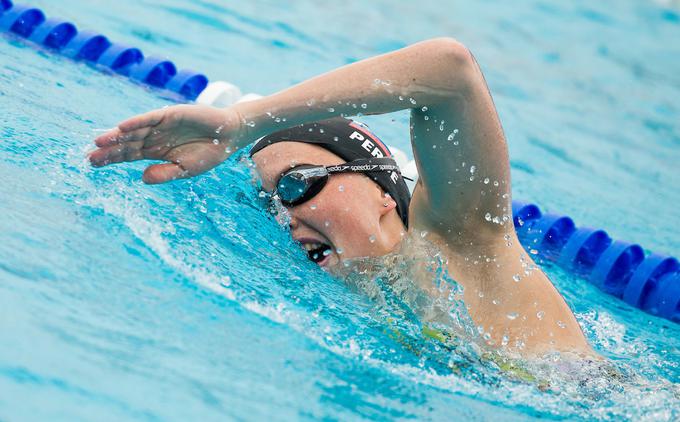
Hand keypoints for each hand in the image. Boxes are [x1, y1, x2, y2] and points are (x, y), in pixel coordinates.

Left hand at [89, 104, 242, 183]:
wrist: (229, 135)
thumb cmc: (209, 153)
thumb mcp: (186, 170)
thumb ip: (164, 174)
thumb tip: (142, 178)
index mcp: (155, 152)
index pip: (127, 155)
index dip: (110, 159)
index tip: (92, 164)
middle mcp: (153, 137)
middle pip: (125, 144)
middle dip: (107, 149)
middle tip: (88, 156)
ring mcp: (160, 125)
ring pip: (133, 131)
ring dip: (116, 135)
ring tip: (98, 141)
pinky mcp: (170, 114)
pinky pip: (149, 118)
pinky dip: (136, 122)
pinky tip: (121, 128)